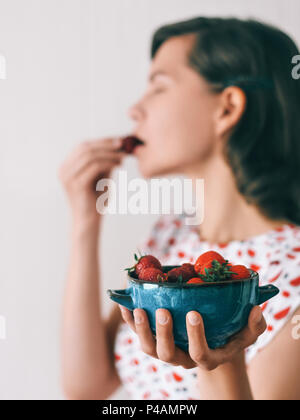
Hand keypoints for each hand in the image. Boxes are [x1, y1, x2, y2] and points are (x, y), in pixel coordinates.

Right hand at [58, 137, 125, 221]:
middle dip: (105, 144)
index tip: (118, 140)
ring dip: (109, 153)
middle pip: (85, 148)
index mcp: (66, 167)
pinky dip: (108, 162)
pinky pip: (94, 166)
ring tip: (123, 156)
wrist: (88, 222)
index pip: (83, 147)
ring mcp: (68, 177)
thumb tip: (116, 145)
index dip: (101, 141)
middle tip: (122, 144)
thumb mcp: (100, 177)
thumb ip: (103, 162)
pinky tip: (118, 165)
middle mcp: (63, 170)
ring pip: (90, 156)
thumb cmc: (95, 201)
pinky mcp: (76, 184)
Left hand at [119, 305, 266, 370]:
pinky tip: (126, 304)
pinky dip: (130, 320)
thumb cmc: (231, 335)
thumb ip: (254, 325)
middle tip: (164, 311)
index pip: (199, 354)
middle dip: (164, 333)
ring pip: (149, 347)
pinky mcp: (154, 338)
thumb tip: (256, 310)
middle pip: (168, 354)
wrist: (213, 342)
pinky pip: (138, 332)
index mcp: (206, 356)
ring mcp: (166, 349)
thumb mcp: (247, 333)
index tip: (194, 314)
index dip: (196, 337)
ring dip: (142, 329)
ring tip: (139, 308)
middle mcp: (183, 357)